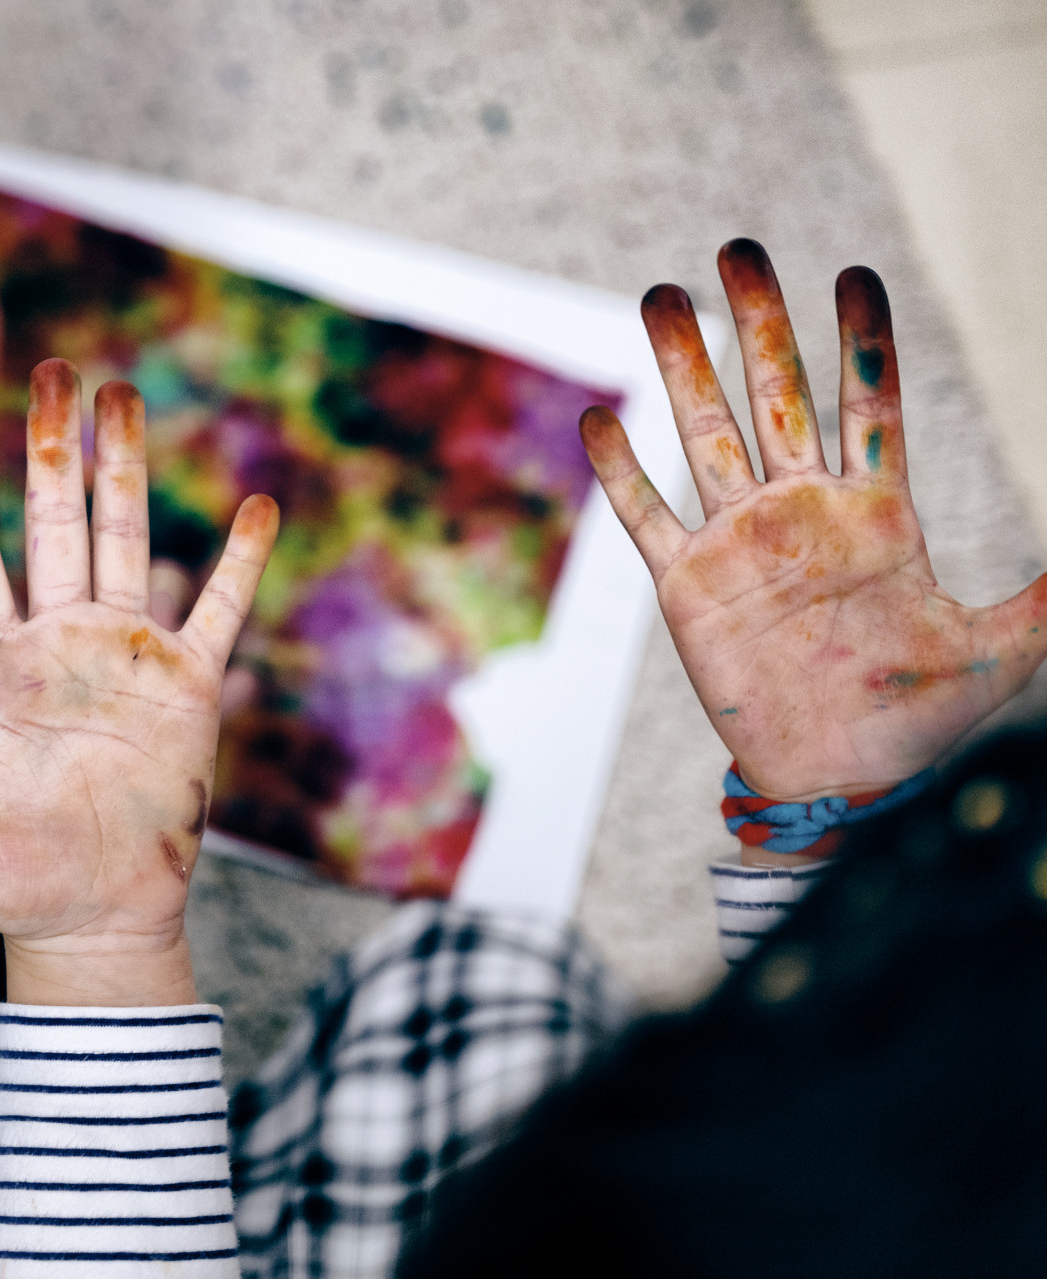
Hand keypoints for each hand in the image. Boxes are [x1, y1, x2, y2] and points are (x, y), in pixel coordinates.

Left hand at [0, 360, 279, 1004]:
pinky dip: (239, 562)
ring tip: (124, 395)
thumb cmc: (2, 883)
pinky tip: (258, 505)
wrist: (86, 922)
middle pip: (53, 525)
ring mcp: (124, 660)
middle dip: (51, 446)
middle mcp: (58, 645)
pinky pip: (219, 612)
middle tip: (52, 365)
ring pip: (126, 541)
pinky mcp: (185, 690)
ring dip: (125, 469)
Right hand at [584, 239, 1046, 804]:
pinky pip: (647, 517)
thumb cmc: (917, 722)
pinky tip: (599, 416)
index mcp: (876, 512)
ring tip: (657, 296)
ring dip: (680, 366)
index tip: (852, 273)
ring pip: (705, 433)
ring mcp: (739, 541)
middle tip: (739, 247)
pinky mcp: (687, 586)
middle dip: (757, 320)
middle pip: (776, 393)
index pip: (868, 402)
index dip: (862, 338)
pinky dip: (621, 470)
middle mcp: (802, 511)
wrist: (837, 779)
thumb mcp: (1003, 652)